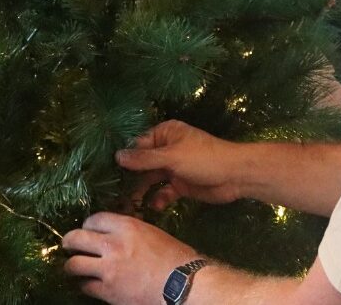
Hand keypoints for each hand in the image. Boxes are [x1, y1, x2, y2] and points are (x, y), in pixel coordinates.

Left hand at [62, 212, 198, 304]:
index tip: (88, 230)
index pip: (94, 219)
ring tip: (73, 267)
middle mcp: (113, 245)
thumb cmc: (176, 258)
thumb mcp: (153, 234)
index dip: (88, 224)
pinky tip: (87, 284)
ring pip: (73, 264)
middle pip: (76, 238)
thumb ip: (131, 231)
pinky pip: (85, 286)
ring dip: (71, 265)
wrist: (183, 285)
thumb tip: (116, 234)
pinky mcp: (107, 292)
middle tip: (68, 245)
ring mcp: (108, 269)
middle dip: (68, 241)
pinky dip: (84, 285)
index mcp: (127, 226)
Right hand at [116, 120, 241, 210]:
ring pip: (150, 180)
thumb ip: (144, 159)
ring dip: (141, 192)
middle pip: (141, 164)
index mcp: (164, 134)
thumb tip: (117, 156)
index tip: (105, 174)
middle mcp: (166, 149)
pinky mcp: (180, 185)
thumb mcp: (172, 156)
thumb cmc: (204, 158)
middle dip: (129, 179)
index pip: (137, 145)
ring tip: (129, 206)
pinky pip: (163, 192)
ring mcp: (173, 168)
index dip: (123, 159)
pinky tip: (155, 207)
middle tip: (113, 196)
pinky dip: (158, 199)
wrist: (235, 176)